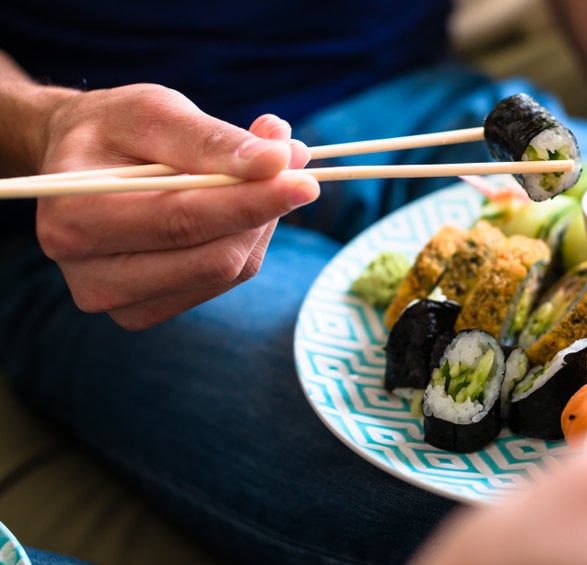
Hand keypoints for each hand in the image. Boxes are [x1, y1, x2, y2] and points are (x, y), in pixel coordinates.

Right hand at [34, 83, 318, 329]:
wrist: (79, 164)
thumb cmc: (114, 130)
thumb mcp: (154, 111)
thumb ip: (210, 139)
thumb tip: (278, 161)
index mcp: (75, 219)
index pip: (183, 221)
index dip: (251, 201)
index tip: (305, 180)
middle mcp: (91, 276)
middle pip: (213, 257)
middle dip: (263, 208)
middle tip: (292, 158)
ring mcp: (120, 304)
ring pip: (227, 271)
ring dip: (258, 221)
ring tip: (260, 172)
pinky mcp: (147, 312)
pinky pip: (223, 280)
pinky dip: (244, 240)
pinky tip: (235, 206)